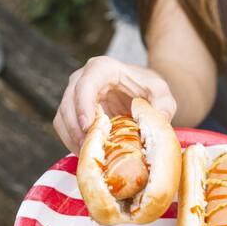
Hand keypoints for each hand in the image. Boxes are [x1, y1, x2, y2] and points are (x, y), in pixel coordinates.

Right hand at [53, 56, 176, 154]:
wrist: (140, 90)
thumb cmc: (149, 89)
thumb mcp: (162, 94)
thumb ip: (164, 106)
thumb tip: (159, 122)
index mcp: (103, 68)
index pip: (86, 83)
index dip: (83, 104)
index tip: (87, 125)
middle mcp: (82, 78)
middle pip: (68, 102)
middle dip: (76, 128)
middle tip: (90, 150)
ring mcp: (74, 95)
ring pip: (62, 117)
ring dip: (72, 138)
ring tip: (90, 156)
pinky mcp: (72, 111)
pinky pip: (64, 127)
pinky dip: (72, 142)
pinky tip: (87, 155)